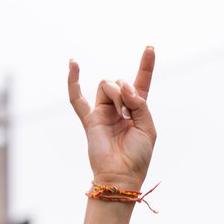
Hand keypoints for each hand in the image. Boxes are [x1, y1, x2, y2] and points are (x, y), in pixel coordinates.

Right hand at [68, 48, 156, 191]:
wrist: (121, 176)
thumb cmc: (137, 156)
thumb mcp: (148, 127)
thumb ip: (139, 103)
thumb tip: (122, 86)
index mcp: (137, 110)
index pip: (141, 82)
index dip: (146, 66)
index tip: (150, 48)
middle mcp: (119, 108)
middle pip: (120, 82)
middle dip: (127, 92)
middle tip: (129, 113)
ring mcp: (103, 113)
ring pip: (106, 85)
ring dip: (116, 94)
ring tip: (120, 115)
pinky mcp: (90, 120)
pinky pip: (77, 98)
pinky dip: (73, 80)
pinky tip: (73, 63)